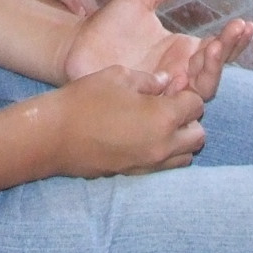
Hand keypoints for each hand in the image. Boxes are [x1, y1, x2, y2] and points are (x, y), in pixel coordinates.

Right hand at [45, 65, 206, 176]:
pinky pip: (166, 167)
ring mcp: (151, 164)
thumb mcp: (119, 77)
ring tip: (157, 124)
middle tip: (167, 106)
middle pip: (198, 134)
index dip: (186, 93)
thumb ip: (149, 80)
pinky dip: (165, 154)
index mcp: (162, 117)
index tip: (171, 88)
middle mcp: (163, 145)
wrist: (54, 137)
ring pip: (185, 156)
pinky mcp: (137, 175)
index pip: (196, 104)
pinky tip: (144, 138)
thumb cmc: (85, 100)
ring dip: (180, 139)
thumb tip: (167, 81)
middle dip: (189, 119)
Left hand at [61, 0, 252, 97]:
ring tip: (212, 47)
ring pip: (199, 89)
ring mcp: (163, 89)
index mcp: (181, 49)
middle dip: (226, 52)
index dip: (233, 39)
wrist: (74, 46)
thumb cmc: (106, 24)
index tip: (243, 23)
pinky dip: (181, 89)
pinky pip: (171, 102)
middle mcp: (178, 72)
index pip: (217, 47)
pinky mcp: (146, 102)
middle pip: (214, 70)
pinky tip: (183, 73)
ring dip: (210, 70)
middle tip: (231, 34)